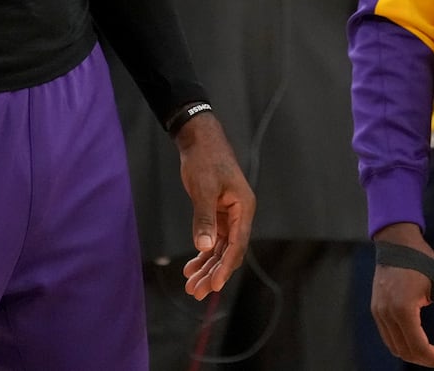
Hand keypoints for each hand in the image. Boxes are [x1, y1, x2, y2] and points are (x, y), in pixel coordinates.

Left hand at [173, 112, 254, 297]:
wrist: (199, 141)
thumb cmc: (206, 160)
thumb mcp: (205, 188)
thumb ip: (205, 218)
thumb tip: (205, 247)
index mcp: (243, 208)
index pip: (238, 245)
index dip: (226, 267)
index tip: (215, 285)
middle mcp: (239, 215)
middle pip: (229, 252)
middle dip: (213, 273)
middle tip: (196, 292)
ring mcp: (228, 216)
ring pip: (219, 249)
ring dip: (206, 267)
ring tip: (191, 286)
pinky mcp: (216, 214)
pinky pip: (212, 240)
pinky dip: (202, 254)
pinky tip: (190, 267)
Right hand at [370, 222, 433, 370]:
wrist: (397, 241)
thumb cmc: (421, 260)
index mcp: (403, 309)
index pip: (418, 347)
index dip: (433, 360)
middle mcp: (387, 314)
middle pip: (404, 350)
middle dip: (424, 360)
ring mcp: (378, 312)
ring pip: (393, 345)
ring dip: (412, 353)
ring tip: (430, 353)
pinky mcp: (376, 308)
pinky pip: (387, 335)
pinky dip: (401, 343)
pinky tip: (415, 339)